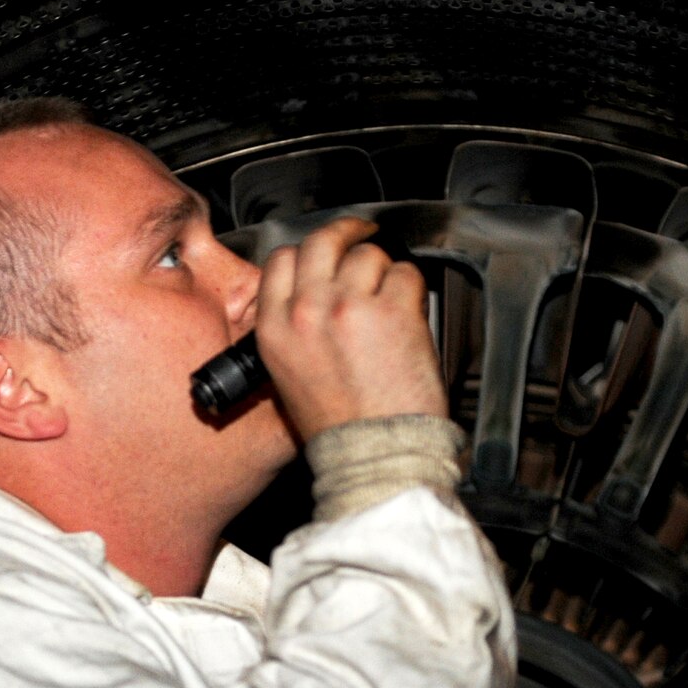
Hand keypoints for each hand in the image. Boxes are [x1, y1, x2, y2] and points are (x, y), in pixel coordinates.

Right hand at [254, 218, 446, 440]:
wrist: (374, 454)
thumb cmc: (338, 428)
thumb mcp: (288, 375)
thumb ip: (295, 327)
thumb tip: (318, 295)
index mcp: (275, 328)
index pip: (283, 260)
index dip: (308, 253)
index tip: (325, 255)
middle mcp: (308, 310)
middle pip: (324, 241)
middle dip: (347, 232)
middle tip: (364, 235)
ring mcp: (350, 307)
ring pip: (370, 256)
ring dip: (385, 272)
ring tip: (391, 302)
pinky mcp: (393, 312)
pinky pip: (407, 275)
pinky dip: (412, 291)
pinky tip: (409, 316)